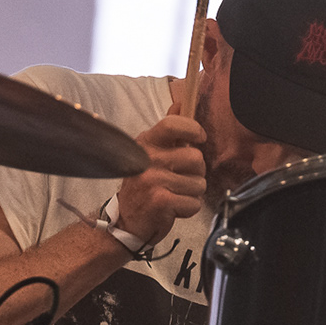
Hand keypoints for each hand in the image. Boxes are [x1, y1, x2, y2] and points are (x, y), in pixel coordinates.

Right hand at [112, 112, 206, 244]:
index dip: (193, 129)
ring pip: (198, 183)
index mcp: (146, 144)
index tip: (199, 139)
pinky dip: (188, 209)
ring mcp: (152, 180)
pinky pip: (193, 203)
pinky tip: (173, 209)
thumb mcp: (151, 154)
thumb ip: (168, 131)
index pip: (173, 124)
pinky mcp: (160, 201)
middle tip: (180, 180)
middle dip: (196, 173)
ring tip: (174, 195)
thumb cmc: (144, 187)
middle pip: (196, 158)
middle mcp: (147, 159)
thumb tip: (180, 102)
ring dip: (192, 194)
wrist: (127, 222)